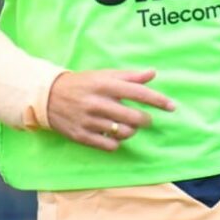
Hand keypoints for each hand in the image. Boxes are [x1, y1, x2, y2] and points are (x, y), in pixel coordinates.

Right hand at [46, 68, 174, 150]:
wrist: (48, 97)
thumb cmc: (82, 84)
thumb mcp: (104, 75)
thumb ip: (129, 76)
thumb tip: (153, 74)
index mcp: (105, 85)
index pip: (138, 93)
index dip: (158, 100)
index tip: (172, 107)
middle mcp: (98, 102)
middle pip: (134, 117)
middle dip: (145, 120)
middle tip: (145, 119)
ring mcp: (89, 120)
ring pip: (123, 133)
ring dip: (131, 131)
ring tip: (127, 126)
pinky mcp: (82, 136)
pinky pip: (110, 145)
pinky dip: (116, 142)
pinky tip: (113, 135)